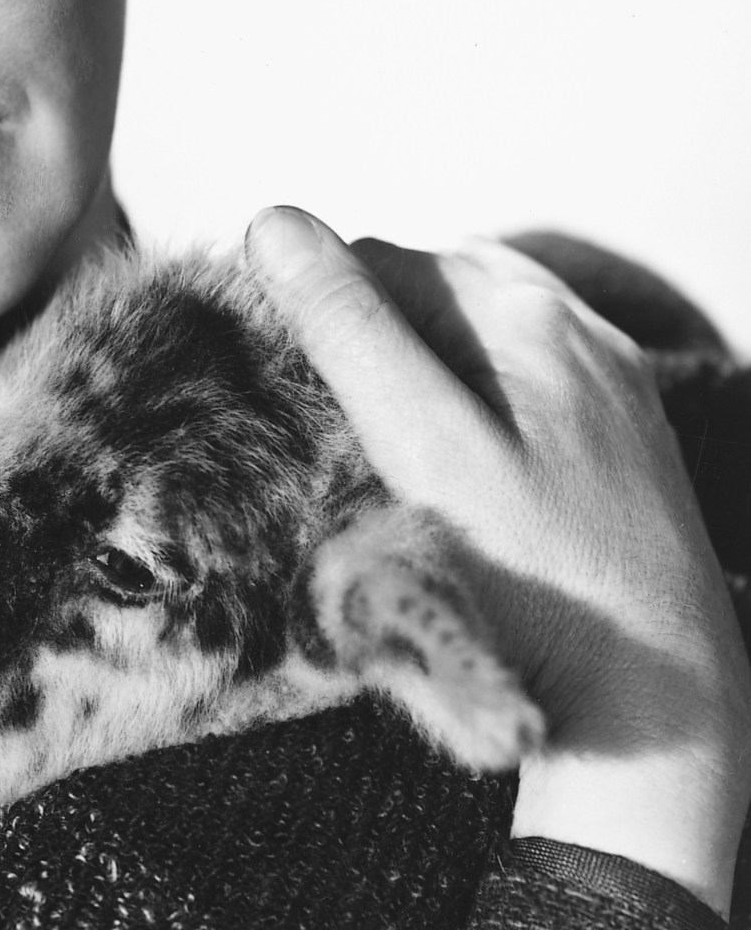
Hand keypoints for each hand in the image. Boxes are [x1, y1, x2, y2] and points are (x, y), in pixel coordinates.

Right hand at [238, 205, 750, 917]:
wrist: (656, 708)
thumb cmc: (536, 584)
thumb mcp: (424, 447)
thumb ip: (349, 329)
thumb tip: (273, 221)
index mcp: (530, 315)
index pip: (378, 259)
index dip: (314, 313)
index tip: (278, 389)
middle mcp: (581, 333)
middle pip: (430, 292)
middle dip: (367, 340)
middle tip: (322, 428)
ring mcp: (607, 389)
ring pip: (473, 342)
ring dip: (413, 375)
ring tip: (376, 452)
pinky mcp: (616, 446)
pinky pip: (516, 391)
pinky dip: (464, 412)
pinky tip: (446, 474)